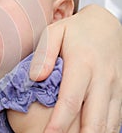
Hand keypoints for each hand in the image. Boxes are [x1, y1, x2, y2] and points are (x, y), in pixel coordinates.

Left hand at [30, 4, 121, 131]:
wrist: (106, 25)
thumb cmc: (76, 30)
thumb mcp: (55, 32)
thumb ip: (44, 54)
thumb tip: (35, 78)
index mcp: (83, 64)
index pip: (70, 100)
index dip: (58, 123)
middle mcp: (102, 78)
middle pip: (93, 118)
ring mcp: (115, 86)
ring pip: (108, 122)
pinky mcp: (121, 90)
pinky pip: (116, 117)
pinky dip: (106, 130)